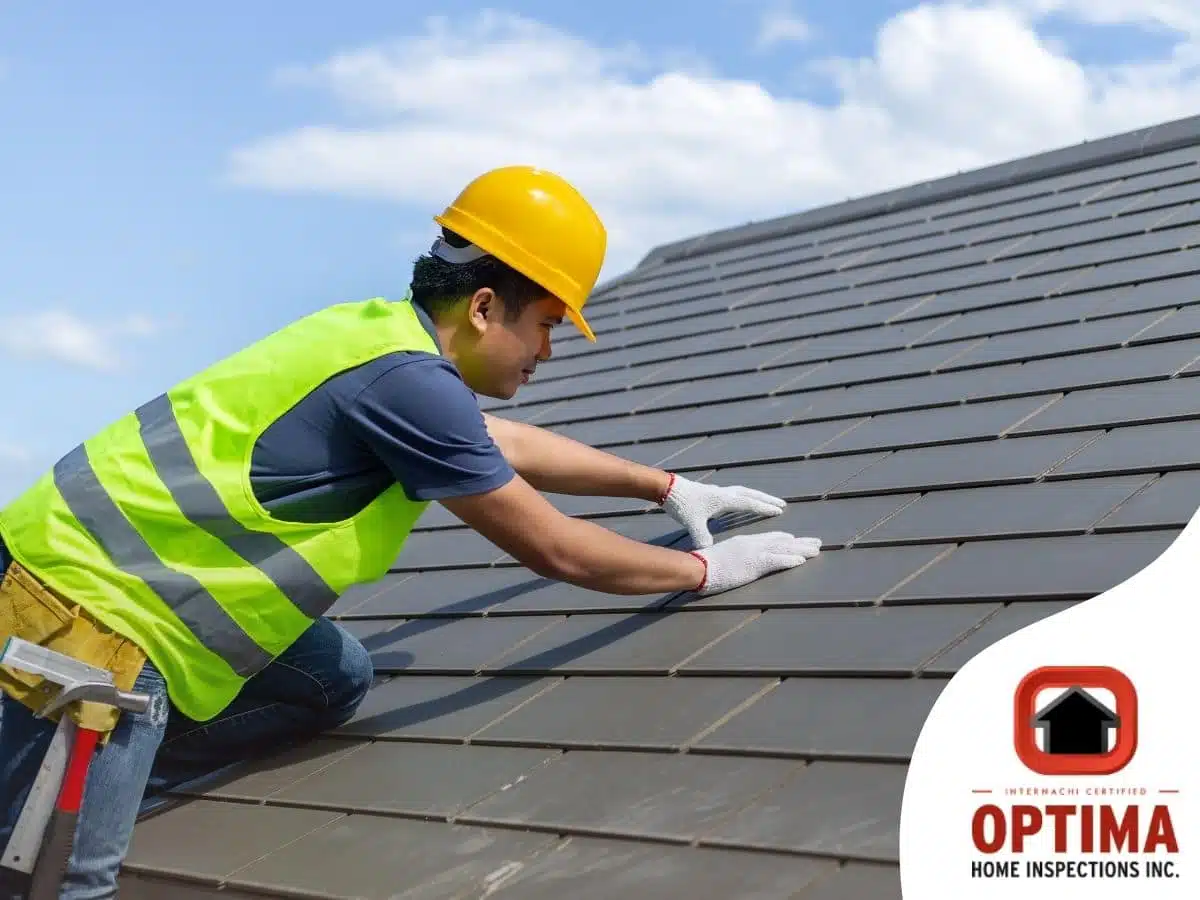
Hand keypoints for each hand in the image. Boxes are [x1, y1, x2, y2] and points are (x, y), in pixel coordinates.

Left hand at [660, 473, 785, 547]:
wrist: (668, 489)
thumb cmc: (682, 505)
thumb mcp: (692, 523)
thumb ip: (702, 536)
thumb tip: (709, 551)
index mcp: (723, 500)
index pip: (749, 503)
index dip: (764, 508)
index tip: (779, 511)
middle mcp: (724, 493)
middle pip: (751, 494)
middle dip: (766, 500)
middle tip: (782, 504)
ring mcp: (718, 491)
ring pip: (743, 492)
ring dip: (757, 496)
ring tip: (767, 501)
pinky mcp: (712, 492)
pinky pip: (735, 493)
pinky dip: (744, 497)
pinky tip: (743, 502)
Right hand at [690, 532, 821, 595]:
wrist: (699, 567)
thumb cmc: (704, 565)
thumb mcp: (722, 558)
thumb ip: (732, 558)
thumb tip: (735, 564)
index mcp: (744, 542)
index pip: (769, 538)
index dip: (785, 540)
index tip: (797, 540)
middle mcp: (752, 544)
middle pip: (781, 542)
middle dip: (800, 543)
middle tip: (817, 543)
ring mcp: (754, 553)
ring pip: (784, 550)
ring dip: (802, 550)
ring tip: (817, 549)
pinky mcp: (755, 564)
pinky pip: (777, 561)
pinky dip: (790, 560)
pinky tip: (802, 561)